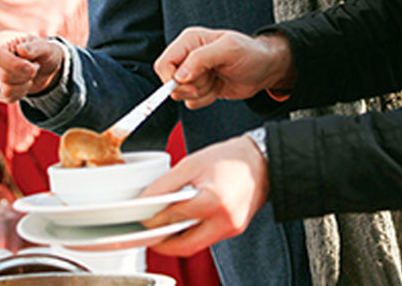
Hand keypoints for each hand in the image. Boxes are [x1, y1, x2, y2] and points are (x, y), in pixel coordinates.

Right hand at [0, 31, 65, 102]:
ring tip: (30, 73)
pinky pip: (8, 97)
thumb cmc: (42, 52)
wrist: (43, 66)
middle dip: (26, 74)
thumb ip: (35, 47)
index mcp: (0, 42)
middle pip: (4, 75)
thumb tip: (22, 49)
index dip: (13, 64)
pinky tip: (25, 82)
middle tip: (36, 66)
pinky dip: (22, 91)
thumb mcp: (45, 46)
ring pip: (6, 89)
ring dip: (25, 83)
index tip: (31, 66)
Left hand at [137, 135, 268, 256]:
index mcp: (213, 201)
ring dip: (176, 240)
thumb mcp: (192, 163)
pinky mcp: (234, 229)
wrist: (261, 160)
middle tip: (147, 232)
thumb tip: (146, 199)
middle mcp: (225, 220)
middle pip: (184, 244)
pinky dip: (191, 234)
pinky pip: (207, 239)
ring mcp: (232, 228)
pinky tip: (181, 223)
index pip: (174, 216)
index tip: (140, 217)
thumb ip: (166, 184)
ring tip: (161, 227)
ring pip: (196, 244)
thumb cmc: (230, 158)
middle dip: (162, 242)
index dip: (153, 218)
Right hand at [155, 27, 294, 108]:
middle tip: (211, 78)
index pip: (164, 63)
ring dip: (202, 93)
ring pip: (181, 94)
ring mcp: (193, 73)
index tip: (190, 83)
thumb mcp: (229, 49)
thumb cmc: (251, 53)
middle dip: (192, 86)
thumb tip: (179, 76)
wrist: (265, 69)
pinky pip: (192, 103)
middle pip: (170, 82)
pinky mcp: (199, 87)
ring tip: (218, 79)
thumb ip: (201, 59)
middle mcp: (187, 56)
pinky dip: (206, 99)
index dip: (172, 78)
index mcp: (189, 41)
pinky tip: (218, 87)